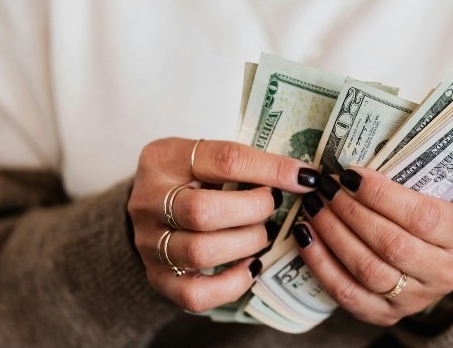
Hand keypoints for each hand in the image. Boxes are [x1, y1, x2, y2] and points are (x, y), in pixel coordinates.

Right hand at [127, 138, 319, 311]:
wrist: (152, 210)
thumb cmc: (191, 180)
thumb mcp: (208, 157)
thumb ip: (246, 163)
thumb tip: (303, 177)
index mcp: (164, 159)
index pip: (223, 159)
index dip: (270, 169)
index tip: (304, 178)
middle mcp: (148, 201)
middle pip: (203, 212)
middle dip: (253, 211)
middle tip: (272, 206)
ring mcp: (149, 244)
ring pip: (200, 252)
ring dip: (246, 243)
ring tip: (262, 234)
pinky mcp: (158, 279)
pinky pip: (195, 294)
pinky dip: (232, 284)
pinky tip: (251, 267)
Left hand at [293, 166, 452, 325]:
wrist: (439, 257)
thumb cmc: (432, 211)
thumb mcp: (437, 190)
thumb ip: (411, 175)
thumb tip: (359, 151)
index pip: (422, 216)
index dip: (381, 195)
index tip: (349, 174)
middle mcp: (445, 272)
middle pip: (391, 245)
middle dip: (351, 213)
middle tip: (325, 187)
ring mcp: (416, 299)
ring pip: (368, 270)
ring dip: (333, 235)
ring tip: (314, 207)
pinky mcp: (386, 314)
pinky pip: (348, 294)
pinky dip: (322, 264)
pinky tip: (306, 237)